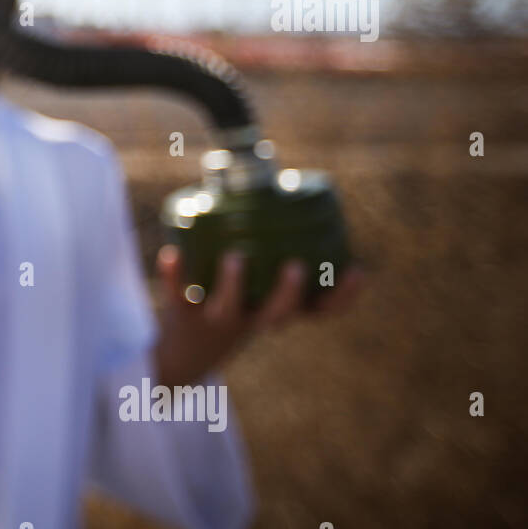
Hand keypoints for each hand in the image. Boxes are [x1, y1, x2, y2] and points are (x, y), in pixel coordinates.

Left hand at [152, 245, 363, 386]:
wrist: (189, 352)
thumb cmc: (236, 304)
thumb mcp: (262, 287)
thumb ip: (274, 245)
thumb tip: (275, 176)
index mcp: (276, 311)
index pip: (318, 310)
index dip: (341, 296)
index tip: (357, 271)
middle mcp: (251, 318)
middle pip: (276, 315)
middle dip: (288, 293)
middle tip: (295, 266)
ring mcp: (216, 319)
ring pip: (227, 308)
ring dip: (233, 285)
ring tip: (235, 257)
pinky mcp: (181, 316)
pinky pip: (176, 295)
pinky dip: (172, 276)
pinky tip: (170, 253)